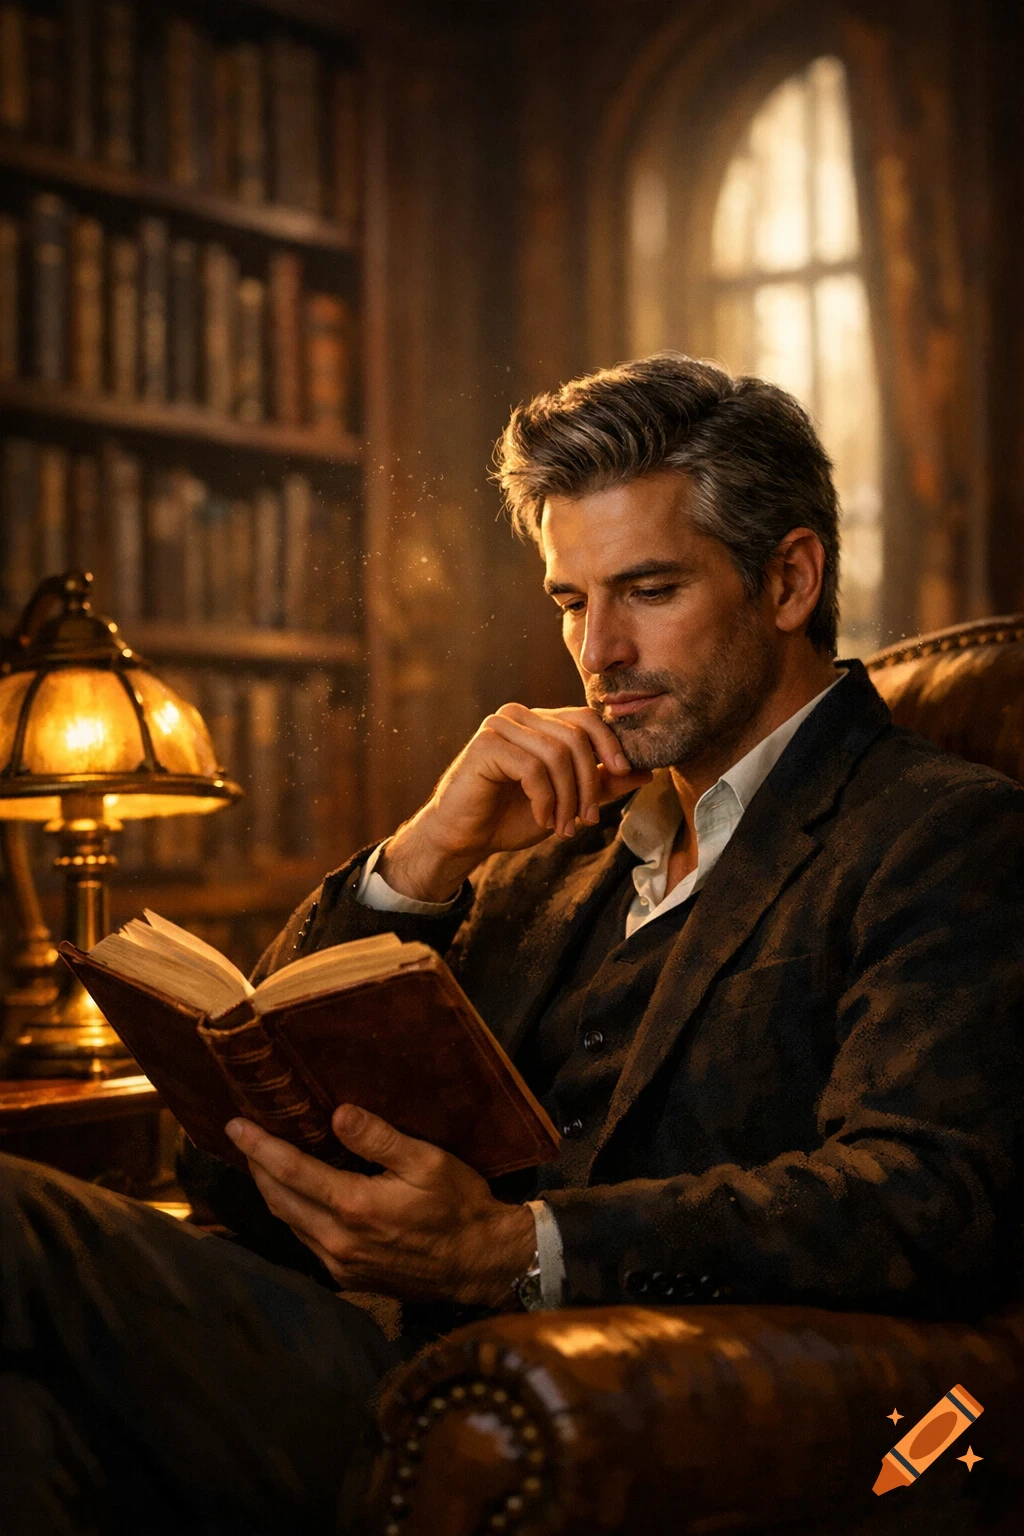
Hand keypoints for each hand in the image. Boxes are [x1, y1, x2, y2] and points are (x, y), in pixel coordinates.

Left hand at [226, 1104, 537, 1307]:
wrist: (480, 1264)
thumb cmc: (459, 1206)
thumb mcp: (427, 1161)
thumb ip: (380, 1139)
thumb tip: (338, 1115)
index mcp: (354, 1207)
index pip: (291, 1171)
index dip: (260, 1147)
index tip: (235, 1125)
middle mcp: (338, 1240)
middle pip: (279, 1200)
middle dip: (257, 1166)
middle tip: (243, 1137)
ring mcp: (341, 1264)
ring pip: (289, 1223)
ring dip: (271, 1191)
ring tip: (262, 1162)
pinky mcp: (348, 1278)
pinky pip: (307, 1241)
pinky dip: (293, 1213)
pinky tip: (297, 1196)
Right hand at [379, 703, 651, 900]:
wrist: (464, 838)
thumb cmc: (512, 816)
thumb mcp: (568, 800)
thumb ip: (602, 783)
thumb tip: (647, 771)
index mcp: (540, 722)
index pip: (587, 719)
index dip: (610, 745)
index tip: (624, 774)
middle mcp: (520, 715)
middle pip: (576, 737)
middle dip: (589, 783)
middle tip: (586, 820)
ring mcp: (500, 726)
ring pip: (558, 754)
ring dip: (568, 798)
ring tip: (563, 827)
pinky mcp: (486, 745)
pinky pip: (533, 768)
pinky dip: (545, 800)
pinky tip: (541, 820)